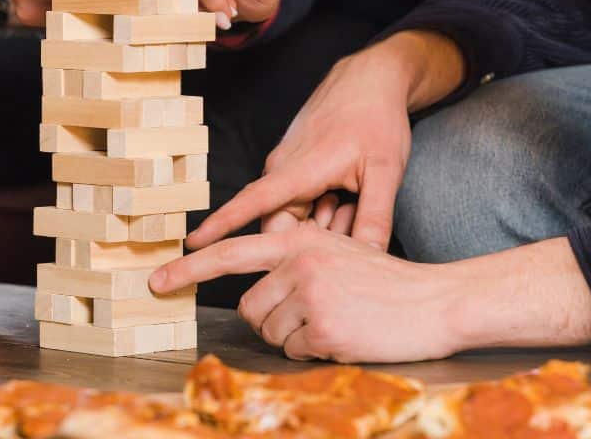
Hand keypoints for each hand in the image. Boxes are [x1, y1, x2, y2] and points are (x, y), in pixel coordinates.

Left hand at [150, 226, 456, 362]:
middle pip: (249, 308)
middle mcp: (299, 262)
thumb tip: (252, 290)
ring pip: (270, 333)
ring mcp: (310, 296)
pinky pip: (294, 352)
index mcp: (298, 239)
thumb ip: (292, 260)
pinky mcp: (323, 330)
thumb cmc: (384, 280)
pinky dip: (313, 352)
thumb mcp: (335, 251)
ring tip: (333, 321)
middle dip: (270, 321)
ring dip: (294, 338)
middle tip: (308, 316)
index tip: (155, 283)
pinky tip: (342, 336)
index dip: (188, 271)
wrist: (434, 301)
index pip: (230, 254)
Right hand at [187, 40, 414, 252]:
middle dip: (314, 233)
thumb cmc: (377, 119)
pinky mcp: (292, 164)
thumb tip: (368, 260)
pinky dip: (321, 204)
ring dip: (321, 217)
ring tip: (351, 196)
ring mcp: (285, 165)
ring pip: (293, 213)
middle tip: (351, 213)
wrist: (370, 78)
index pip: (251, 204)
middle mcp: (281, 167)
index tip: (193, 245)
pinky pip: (298, 199)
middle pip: (281, 224)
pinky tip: (345, 190)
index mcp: (298, 170)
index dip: (221, 226)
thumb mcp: (387, 172)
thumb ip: (374, 219)